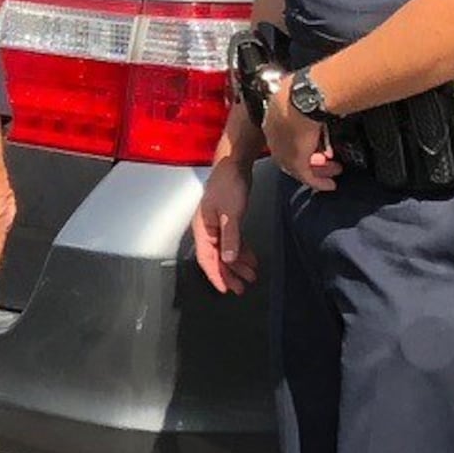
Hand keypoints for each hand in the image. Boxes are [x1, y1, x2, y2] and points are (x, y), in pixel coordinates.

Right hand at [191, 152, 259, 293]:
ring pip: (226, 251)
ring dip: (238, 264)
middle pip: (216, 258)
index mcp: (202, 228)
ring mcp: (217, 224)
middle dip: (229, 274)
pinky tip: (250, 258)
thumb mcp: (231, 213)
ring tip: (251, 276)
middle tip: (241, 288)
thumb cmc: (228, 183)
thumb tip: (229, 259)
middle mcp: (207, 228)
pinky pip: (233, 242)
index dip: (216, 275)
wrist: (234, 163)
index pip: (206, 259)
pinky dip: (242, 251)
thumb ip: (230, 238)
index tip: (225, 289)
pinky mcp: (228, 219)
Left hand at [261, 91, 339, 191]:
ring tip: (333, 171)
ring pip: (299, 165)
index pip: (284, 135)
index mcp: (272, 117)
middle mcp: (275, 136)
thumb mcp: (298, 93)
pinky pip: (306, 176)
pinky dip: (318, 182)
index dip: (301, 140)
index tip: (314, 143)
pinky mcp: (295, 161)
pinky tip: (329, 184)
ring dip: (317, 170)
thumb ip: (302, 100)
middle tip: (326, 161)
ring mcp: (283, 149)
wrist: (303, 97)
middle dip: (310, 157)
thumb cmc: (302, 89)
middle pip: (292, 151)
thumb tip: (316, 97)